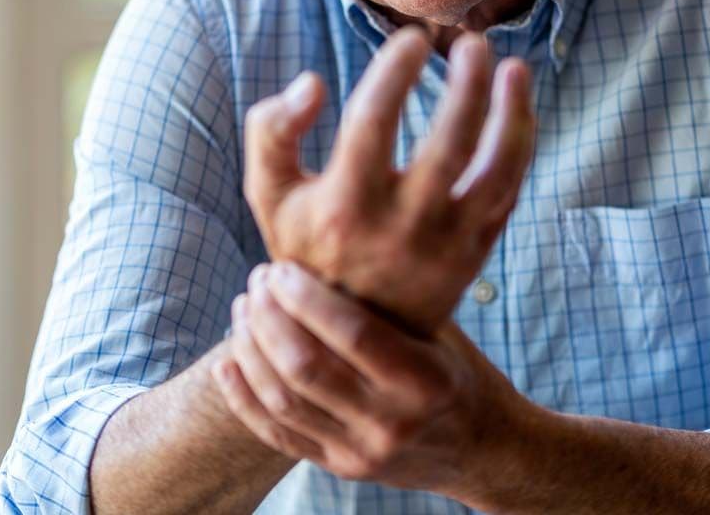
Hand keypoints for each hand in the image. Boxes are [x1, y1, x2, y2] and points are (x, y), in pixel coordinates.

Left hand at [214, 260, 518, 499]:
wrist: (482, 448)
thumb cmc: (456, 369)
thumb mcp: (439, 330)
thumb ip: (389, 302)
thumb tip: (326, 238)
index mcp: (424, 380)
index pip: (352, 333)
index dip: (307, 298)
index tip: (281, 268)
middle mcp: (392, 422)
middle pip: (307, 367)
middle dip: (270, 318)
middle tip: (256, 282)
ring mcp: (363, 452)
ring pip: (284, 400)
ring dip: (251, 350)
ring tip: (243, 310)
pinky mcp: (341, 470)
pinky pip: (278, 435)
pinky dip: (244, 398)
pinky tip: (226, 363)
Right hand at [243, 27, 535, 333]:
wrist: (352, 333)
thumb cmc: (307, 246)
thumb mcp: (269, 194)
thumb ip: (271, 131)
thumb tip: (312, 82)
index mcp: (342, 207)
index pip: (373, 120)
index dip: (394, 70)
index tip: (410, 38)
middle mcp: (398, 229)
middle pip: (448, 143)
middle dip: (468, 84)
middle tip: (472, 41)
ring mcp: (444, 246)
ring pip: (494, 170)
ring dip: (512, 113)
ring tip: (513, 67)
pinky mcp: (474, 255)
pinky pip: (509, 191)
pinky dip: (519, 145)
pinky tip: (518, 104)